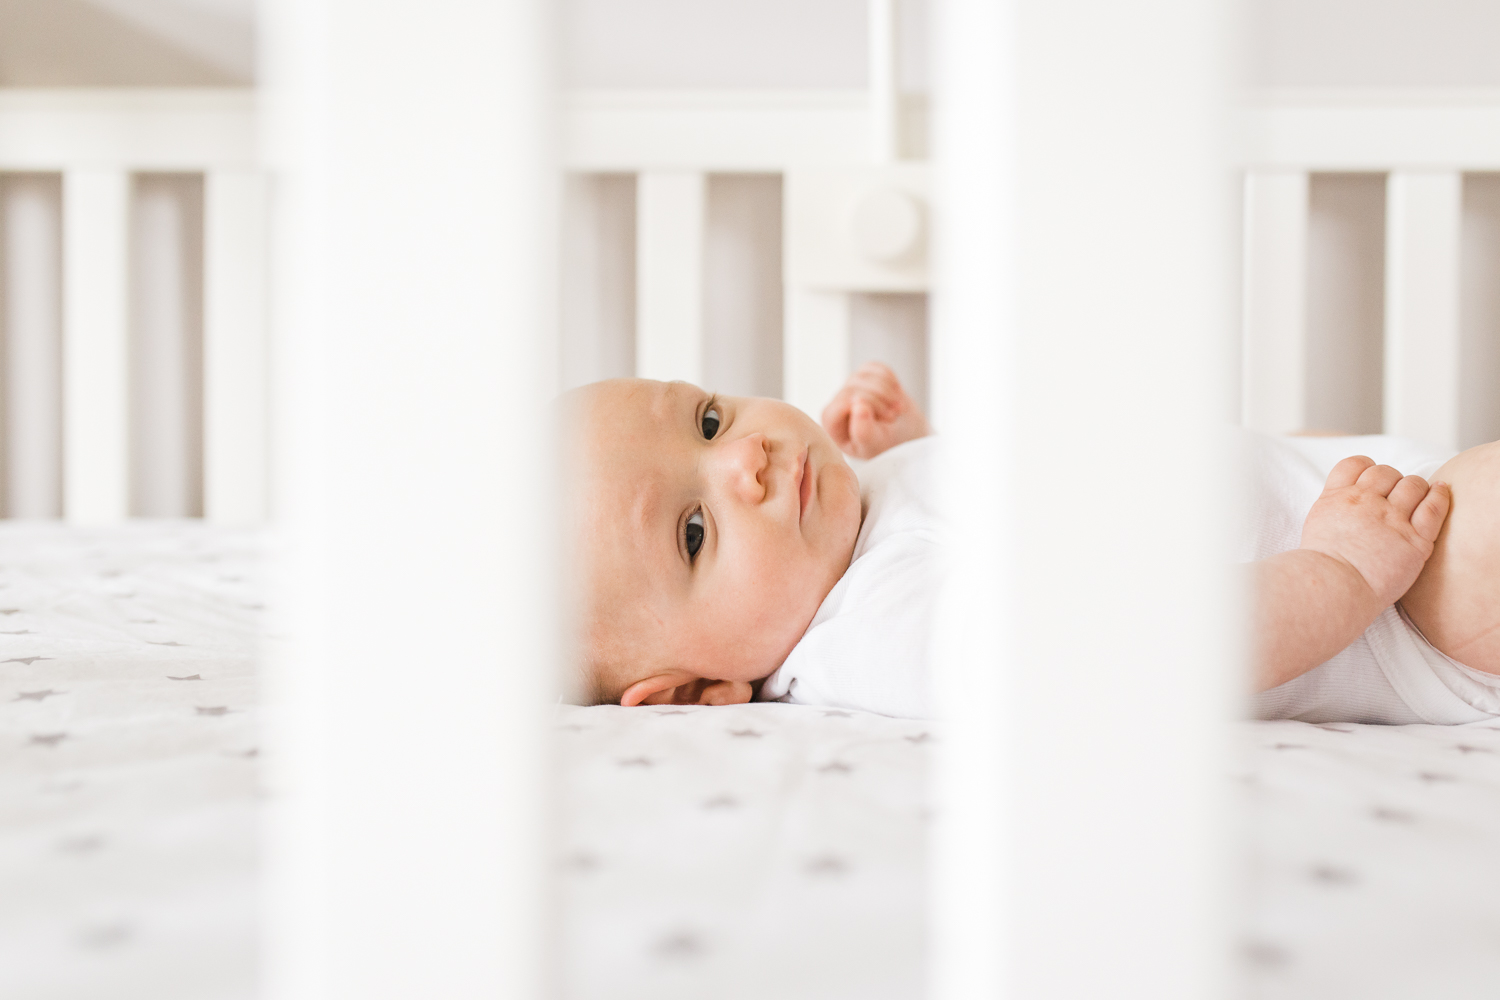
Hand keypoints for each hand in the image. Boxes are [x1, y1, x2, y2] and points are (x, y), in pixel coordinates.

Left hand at [821, 362, 930, 459]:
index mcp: (831, 421)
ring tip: (897, 409)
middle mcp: (837, 402)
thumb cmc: (883, 445)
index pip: (844, 401)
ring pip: (866, 374)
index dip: (869, 405)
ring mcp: (850, 386)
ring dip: (888, 390)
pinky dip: (891, 380)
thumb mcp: (874, 445)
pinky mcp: (864, 376)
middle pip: (855, 387)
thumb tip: (858, 404)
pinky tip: (895, 397)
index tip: (888, 418)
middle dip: (881, 399)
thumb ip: (864, 431)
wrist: (902, 436)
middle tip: (894, 416)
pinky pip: (876, 367)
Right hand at [1299, 456, 1451, 607]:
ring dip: (1415, 489)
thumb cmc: (1321, 567)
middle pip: (1386, 472)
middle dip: (1392, 481)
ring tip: (1414, 501)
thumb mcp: (1316, 525)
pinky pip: (1434, 507)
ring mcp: (1391, 519)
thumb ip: (1334, 509)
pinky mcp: (1415, 539)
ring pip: (1413, 484)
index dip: (1367, 469)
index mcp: (1337, 498)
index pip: (1355, 464)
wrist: (1333, 587)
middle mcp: (1364, 502)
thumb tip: (1342, 505)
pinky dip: (1439, 496)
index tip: (1372, 482)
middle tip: (1393, 499)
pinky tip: (1440, 492)